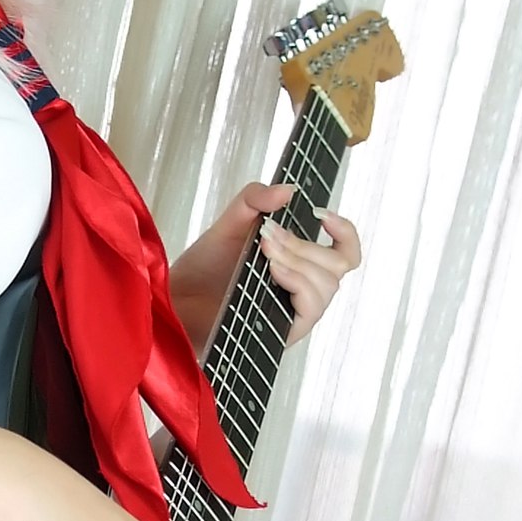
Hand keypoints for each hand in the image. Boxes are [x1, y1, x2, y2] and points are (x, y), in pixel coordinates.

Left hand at [169, 182, 360, 350]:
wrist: (177, 300)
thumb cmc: (203, 269)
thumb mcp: (229, 224)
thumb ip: (254, 200)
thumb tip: (287, 190)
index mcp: (299, 262)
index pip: (344, 251)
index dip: (345, 231)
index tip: (322, 213)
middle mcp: (303, 288)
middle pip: (337, 264)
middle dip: (305, 244)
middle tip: (268, 235)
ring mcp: (295, 311)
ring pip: (327, 284)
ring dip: (299, 260)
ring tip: (265, 250)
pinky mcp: (284, 331)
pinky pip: (311, 307)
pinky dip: (297, 282)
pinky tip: (273, 270)